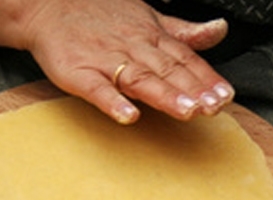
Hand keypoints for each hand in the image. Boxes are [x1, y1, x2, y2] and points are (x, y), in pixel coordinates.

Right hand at [21, 0, 232, 122]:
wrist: (46, 6)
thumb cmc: (101, 15)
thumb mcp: (148, 16)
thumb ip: (184, 32)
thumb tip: (220, 30)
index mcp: (151, 37)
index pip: (185, 59)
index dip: (206, 78)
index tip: (225, 96)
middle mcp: (132, 48)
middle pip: (168, 71)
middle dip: (192, 89)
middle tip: (213, 107)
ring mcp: (105, 60)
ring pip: (140, 79)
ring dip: (164, 96)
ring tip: (186, 111)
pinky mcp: (78, 73)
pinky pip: (97, 89)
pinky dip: (113, 101)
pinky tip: (128, 115)